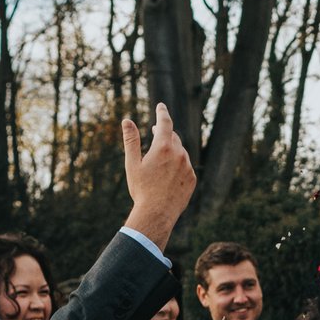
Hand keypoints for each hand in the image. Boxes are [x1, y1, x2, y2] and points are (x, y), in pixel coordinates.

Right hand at [120, 105, 196, 249]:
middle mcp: (179, 154)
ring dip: (170, 150)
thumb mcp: (132, 163)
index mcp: (163, 147)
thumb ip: (131, 140)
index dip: (162, 113)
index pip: (165, 122)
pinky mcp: (192, 179)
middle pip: (172, 137)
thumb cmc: (141, 189)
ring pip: (180, 151)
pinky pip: (185, 166)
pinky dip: (177, 164)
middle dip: (163, 133)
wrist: (157, 214)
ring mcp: (187, 166)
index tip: (161, 106)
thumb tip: (127, 120)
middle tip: (155, 131)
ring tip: (159, 157)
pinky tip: (168, 174)